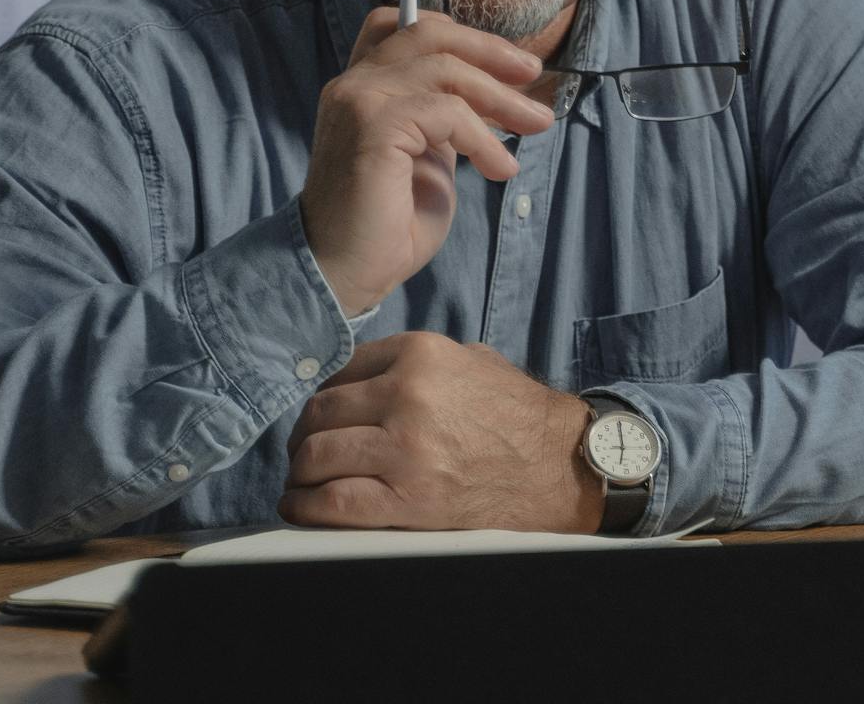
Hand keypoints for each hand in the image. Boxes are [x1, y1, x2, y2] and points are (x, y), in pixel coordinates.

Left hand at [281, 332, 603, 532]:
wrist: (562, 466)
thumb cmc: (519, 415)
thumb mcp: (472, 361)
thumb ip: (418, 361)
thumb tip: (365, 374)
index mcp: (419, 355)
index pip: (339, 370)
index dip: (322, 398)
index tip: (319, 418)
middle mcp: (406, 395)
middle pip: (320, 413)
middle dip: (303, 437)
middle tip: (304, 453)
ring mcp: (405, 448)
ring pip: (317, 455)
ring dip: (301, 473)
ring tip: (303, 483)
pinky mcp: (409, 498)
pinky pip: (333, 502)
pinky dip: (306, 507)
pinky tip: (302, 507)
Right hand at [299, 7, 553, 314]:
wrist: (344, 271)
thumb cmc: (387, 224)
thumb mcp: (426, 156)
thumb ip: (442, 118)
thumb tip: (489, 93)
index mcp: (361, 86)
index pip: (401, 24)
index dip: (456, 32)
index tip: (504, 61)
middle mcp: (354, 84)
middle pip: (429, 34)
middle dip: (490, 50)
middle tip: (534, 74)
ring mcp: (359, 100)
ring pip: (445, 69)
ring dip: (501, 98)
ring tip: (536, 126)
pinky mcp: (373, 125)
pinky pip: (446, 111)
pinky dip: (483, 137)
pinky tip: (500, 168)